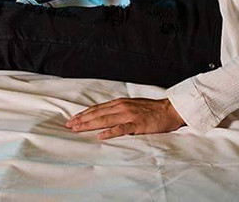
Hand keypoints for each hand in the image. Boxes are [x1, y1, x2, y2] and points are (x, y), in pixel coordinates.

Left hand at [66, 97, 184, 139]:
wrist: (170, 110)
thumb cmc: (151, 110)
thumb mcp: (132, 106)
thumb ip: (119, 109)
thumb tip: (104, 115)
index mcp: (120, 103)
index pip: (98, 108)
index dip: (84, 113)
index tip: (72, 119)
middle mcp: (122, 107)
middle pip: (98, 113)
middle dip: (82, 119)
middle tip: (69, 125)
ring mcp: (129, 115)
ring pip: (105, 119)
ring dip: (90, 124)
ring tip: (78, 129)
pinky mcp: (138, 124)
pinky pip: (122, 128)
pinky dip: (110, 132)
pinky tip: (101, 136)